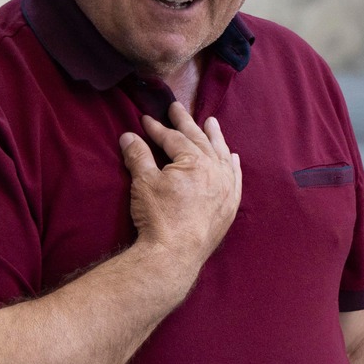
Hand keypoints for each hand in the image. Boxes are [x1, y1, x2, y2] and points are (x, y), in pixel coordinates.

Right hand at [119, 104, 242, 266]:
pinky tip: (232, 157)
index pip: (174, 139)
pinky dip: (232, 165)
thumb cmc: (158, 217)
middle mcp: (215, 170)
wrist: (173, 255)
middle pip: (199, 140)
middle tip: (177, 108)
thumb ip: (138, 155)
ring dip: (215, 138)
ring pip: (221, 155)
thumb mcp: (144, 182)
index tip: (146, 119)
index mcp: (194, 161)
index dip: (158, 128)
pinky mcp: (229, 206)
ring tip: (212, 123)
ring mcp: (225, 188)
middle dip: (186, 123)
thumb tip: (129, 136)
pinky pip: (235, 178)